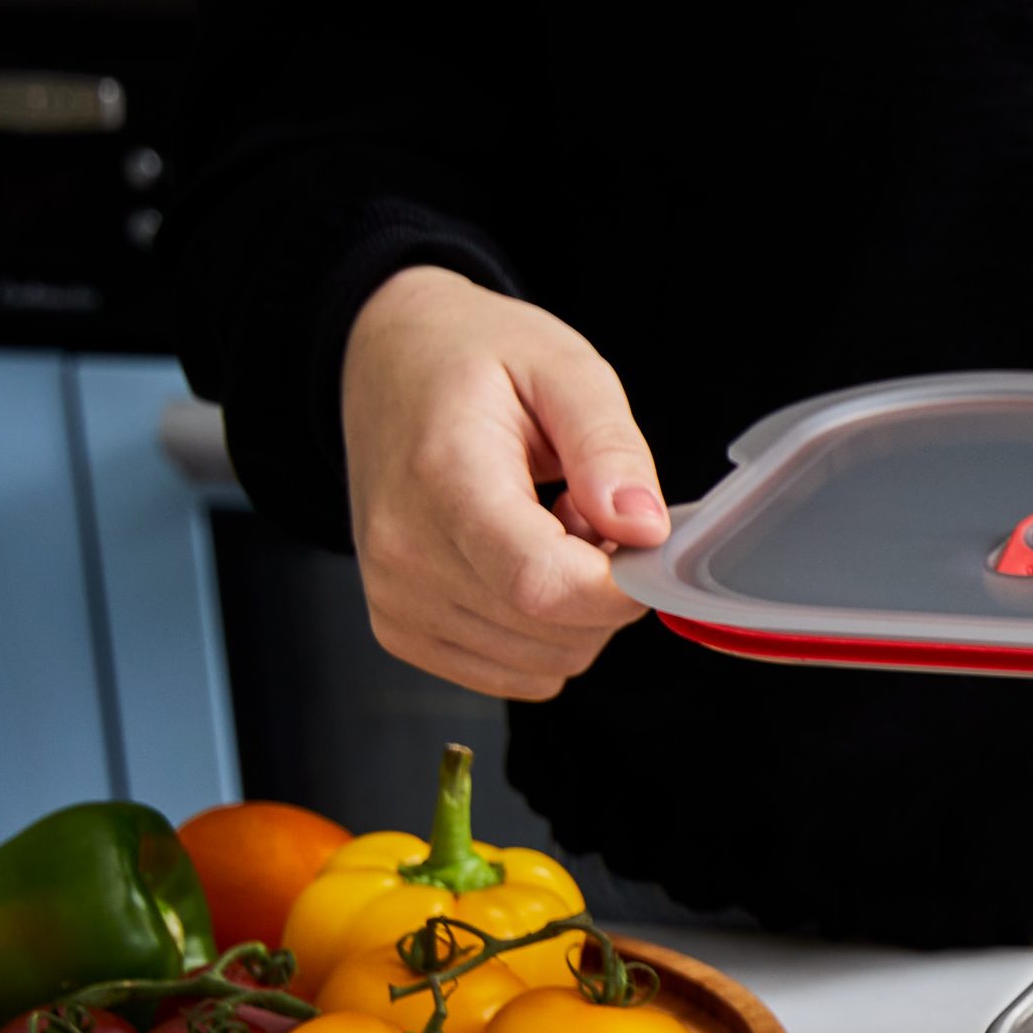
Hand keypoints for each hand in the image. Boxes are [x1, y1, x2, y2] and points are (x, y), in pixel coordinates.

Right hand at [337, 265, 665, 699]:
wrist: (385, 363)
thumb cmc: (471, 359)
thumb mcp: (562, 368)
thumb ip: (609, 447)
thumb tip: (647, 528)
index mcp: (443, 479)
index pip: (543, 585)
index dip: (620, 585)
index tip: (644, 541)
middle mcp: (404, 551)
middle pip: (554, 632)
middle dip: (606, 588)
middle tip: (589, 511)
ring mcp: (396, 598)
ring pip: (545, 662)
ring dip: (575, 609)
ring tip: (550, 527)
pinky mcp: (401, 628)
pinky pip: (516, 674)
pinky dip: (542, 632)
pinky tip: (523, 561)